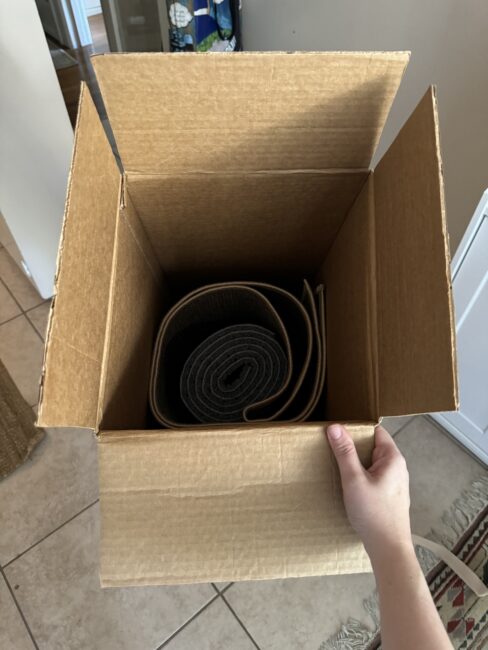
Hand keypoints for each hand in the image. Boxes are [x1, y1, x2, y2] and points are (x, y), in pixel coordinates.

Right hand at [327, 424, 411, 561]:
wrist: (388, 549)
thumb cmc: (373, 514)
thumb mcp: (354, 480)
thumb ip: (345, 452)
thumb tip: (335, 427)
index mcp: (393, 458)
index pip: (375, 431)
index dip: (356, 429)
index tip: (338, 432)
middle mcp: (397, 468)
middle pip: (373, 446)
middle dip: (353, 447)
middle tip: (333, 448)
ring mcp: (394, 483)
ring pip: (372, 463)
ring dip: (356, 463)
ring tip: (337, 466)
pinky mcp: (389, 495)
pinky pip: (373, 477)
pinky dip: (361, 476)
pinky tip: (348, 485)